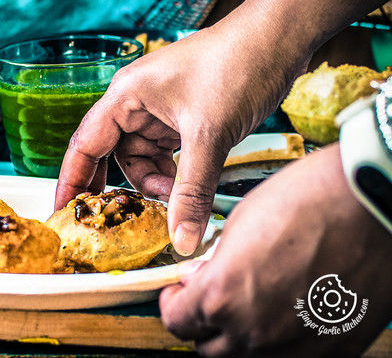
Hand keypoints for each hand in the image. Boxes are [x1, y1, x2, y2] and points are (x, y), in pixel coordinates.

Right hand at [55, 25, 303, 254]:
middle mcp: (136, 101)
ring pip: (142, 158)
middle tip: (118, 221)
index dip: (70, 180)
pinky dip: (174, 173)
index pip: (85, 144)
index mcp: (126, 95)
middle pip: (113, 155)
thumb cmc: (237, 65)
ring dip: (155, 182)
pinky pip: (165, 153)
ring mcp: (160, 109)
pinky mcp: (183, 116)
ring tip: (175, 198)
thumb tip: (182, 240)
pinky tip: (187, 188)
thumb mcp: (209, 135)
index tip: (61, 214)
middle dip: (119, 187)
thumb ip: (191, 191)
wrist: (279, 37)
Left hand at [160, 145, 391, 356]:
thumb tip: (199, 282)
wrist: (370, 205)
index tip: (181, 292)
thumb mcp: (238, 227)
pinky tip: (288, 311)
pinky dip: (281, 342)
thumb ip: (212, 265)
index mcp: (223, 297)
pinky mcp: (333, 352)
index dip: (174, 303)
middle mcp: (255, 333)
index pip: (177, 322)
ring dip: (240, 336)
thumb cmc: (305, 202)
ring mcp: (296, 349)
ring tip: (253, 302)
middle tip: (212, 298)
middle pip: (211, 348)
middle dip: (204, 323)